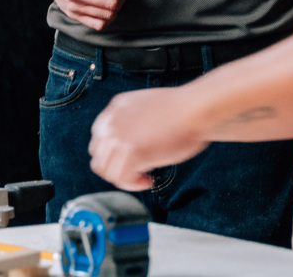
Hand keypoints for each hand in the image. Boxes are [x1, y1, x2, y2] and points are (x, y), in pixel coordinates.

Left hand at [89, 89, 207, 189]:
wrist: (195, 109)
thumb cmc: (182, 109)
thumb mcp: (146, 107)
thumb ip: (132, 122)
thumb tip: (131, 141)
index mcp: (117, 107)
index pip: (98, 137)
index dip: (112, 152)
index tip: (125, 158)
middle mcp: (113, 121)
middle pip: (97, 155)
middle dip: (114, 166)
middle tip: (134, 170)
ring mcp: (119, 137)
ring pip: (105, 170)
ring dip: (123, 177)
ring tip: (142, 176)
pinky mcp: (131, 153)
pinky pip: (121, 179)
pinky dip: (133, 184)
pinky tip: (147, 179)